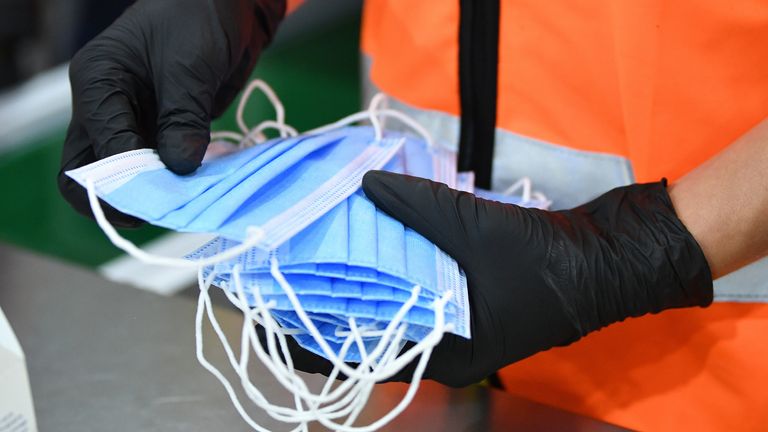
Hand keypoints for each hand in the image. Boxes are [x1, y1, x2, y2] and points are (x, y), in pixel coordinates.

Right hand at [58, 0, 284, 225]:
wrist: (229, 8)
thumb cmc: (200, 19)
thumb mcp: (190, 66)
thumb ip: (183, 118)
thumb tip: (178, 168)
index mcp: (98, 82)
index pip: (99, 148)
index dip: (130, 177)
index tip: (169, 190)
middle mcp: (106, 106)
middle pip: (89, 171)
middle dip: (119, 198)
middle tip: (161, 212)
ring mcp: (131, 121)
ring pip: (120, 176)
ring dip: (149, 195)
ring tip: (184, 204)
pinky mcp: (158, 131)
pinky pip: (153, 168)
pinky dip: (171, 183)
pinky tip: (195, 189)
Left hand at [284, 171, 712, 386]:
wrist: (609, 256)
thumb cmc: (545, 263)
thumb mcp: (474, 231)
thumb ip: (417, 206)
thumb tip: (364, 183)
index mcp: (447, 354)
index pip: (365, 359)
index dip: (317, 345)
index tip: (274, 325)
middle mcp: (449, 345)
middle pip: (379, 331)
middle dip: (335, 307)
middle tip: (291, 281)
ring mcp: (461, 321)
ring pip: (400, 305)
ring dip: (366, 281)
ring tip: (323, 258)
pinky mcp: (471, 295)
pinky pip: (422, 285)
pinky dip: (399, 264)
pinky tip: (376, 239)